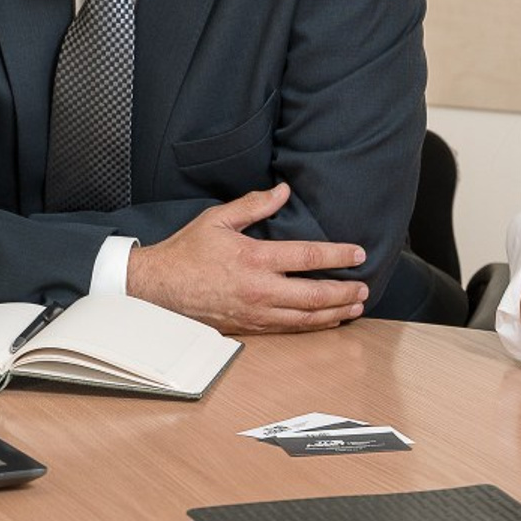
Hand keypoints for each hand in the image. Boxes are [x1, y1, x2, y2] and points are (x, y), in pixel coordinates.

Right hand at [126, 183, 369, 332]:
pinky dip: (312, 325)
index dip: (338, 255)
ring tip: (356, 306)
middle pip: (314, 295)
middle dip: (344, 292)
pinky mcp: (248, 328)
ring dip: (334, 312)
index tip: (358, 254)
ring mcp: (254, 313)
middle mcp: (259, 290)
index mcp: (254, 258)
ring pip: (304, 318)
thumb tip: (282, 191)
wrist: (155, 289)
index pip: (308, 256)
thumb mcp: (218, 219)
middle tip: (366, 286)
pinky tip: (327, 320)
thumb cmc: (186, 252)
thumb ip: (254, 205)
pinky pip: (287, 329)